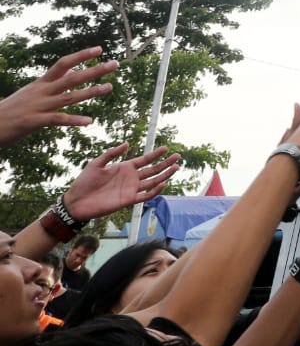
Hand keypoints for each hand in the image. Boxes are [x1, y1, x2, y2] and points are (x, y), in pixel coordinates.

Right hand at [0, 47, 117, 146]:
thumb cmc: (10, 110)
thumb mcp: (31, 92)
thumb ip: (52, 83)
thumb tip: (72, 72)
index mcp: (40, 84)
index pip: (63, 64)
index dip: (81, 56)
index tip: (100, 49)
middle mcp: (41, 92)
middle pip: (72, 78)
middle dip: (94, 70)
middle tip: (115, 63)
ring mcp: (38, 106)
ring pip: (69, 97)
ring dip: (91, 92)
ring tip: (109, 87)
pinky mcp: (33, 121)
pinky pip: (57, 119)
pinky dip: (74, 120)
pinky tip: (89, 121)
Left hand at [63, 144, 180, 220]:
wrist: (76, 202)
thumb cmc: (84, 182)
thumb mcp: (96, 163)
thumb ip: (111, 154)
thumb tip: (127, 144)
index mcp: (124, 168)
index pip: (144, 160)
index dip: (155, 154)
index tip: (166, 148)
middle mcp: (131, 178)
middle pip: (153, 170)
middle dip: (165, 163)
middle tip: (177, 157)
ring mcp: (131, 189)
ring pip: (153, 181)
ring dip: (164, 175)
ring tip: (176, 168)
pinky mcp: (128, 200)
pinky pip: (145, 196)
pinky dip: (155, 191)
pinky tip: (162, 184)